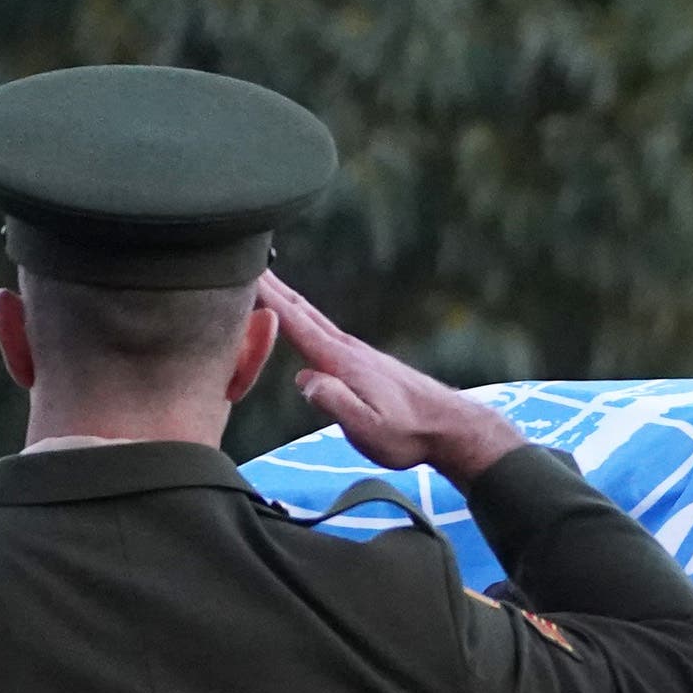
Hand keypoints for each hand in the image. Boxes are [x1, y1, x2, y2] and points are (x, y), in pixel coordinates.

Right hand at [259, 273, 527, 484]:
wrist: (450, 428)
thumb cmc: (409, 434)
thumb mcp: (369, 429)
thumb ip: (336, 403)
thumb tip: (303, 379)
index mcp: (341, 361)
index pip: (296, 322)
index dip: (267, 296)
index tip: (243, 270)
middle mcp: (347, 349)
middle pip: (302, 310)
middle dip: (272, 285)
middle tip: (242, 258)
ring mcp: (357, 353)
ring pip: (314, 318)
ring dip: (287, 297)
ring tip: (263, 280)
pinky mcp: (364, 362)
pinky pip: (324, 331)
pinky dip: (304, 316)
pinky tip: (300, 318)